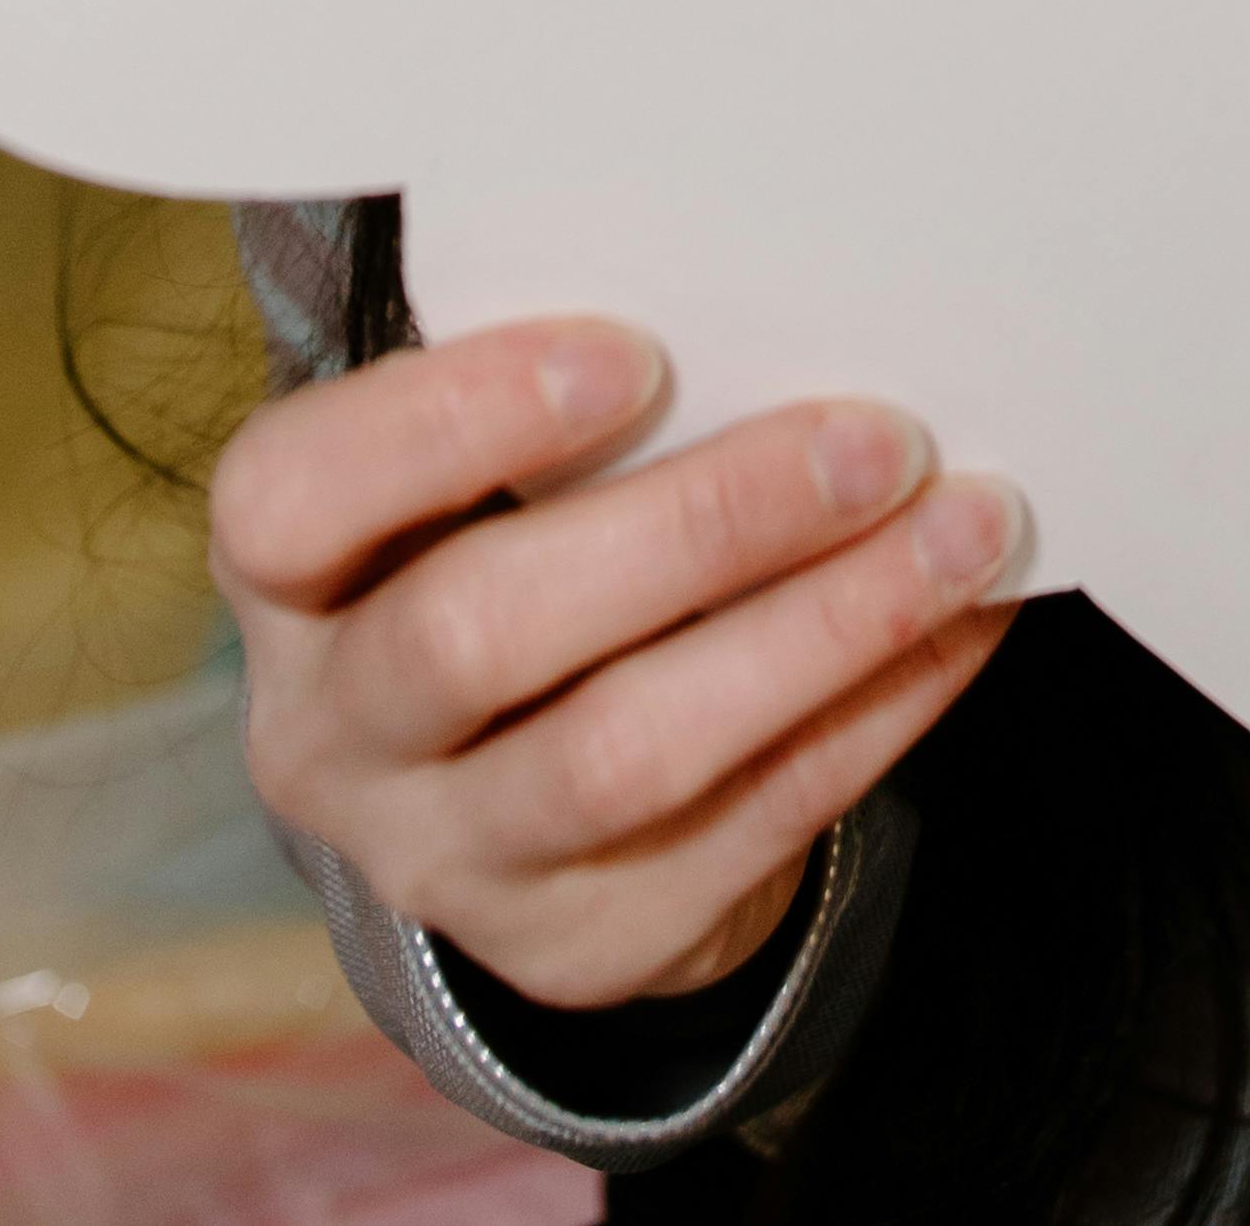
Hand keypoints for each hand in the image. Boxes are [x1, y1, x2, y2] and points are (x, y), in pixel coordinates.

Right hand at [216, 321, 1023, 1008]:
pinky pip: (746, 827)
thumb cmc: (508, 538)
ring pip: (627, 756)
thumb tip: (778, 302)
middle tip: (877, 439)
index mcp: (288, 578)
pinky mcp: (579, 948)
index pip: (295, 498)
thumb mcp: (478, 475)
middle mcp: (332, 736)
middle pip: (477, 635)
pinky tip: (961, 620)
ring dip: (822, 627)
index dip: (454, 420)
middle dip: (700, 525)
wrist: (506, 786)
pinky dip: (875, 708)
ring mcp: (449, 863)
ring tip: (961, 528)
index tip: (639, 351)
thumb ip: (567, 396)